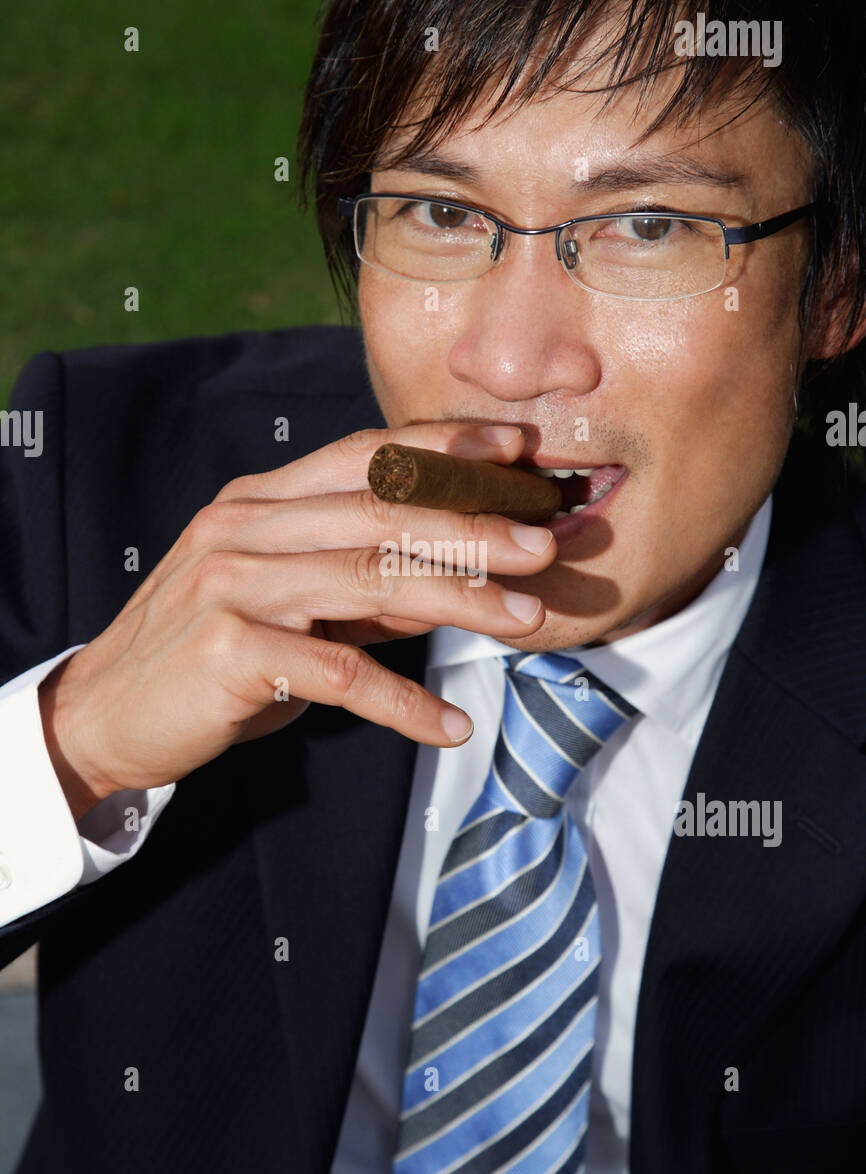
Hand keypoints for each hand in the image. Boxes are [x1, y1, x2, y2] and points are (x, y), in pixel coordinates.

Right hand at [39, 422, 555, 819]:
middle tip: (546, 543)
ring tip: (527, 621)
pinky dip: (404, 703)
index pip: (365, 455)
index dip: (445, 448)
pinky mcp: (229, 650)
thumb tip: (453, 580)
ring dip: (461, 601)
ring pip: (371, 580)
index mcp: (259, 500)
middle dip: (474, 524)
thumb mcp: (284, 604)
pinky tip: (450, 725)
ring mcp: (233, 584)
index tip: (516, 451)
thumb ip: (357, 585)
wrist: (106, 713)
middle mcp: (244, 527)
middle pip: (381, 511)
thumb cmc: (206, 654)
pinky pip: (340, 674)